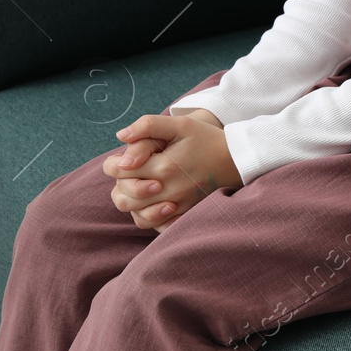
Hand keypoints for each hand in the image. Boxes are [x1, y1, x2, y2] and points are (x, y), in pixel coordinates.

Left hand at [104, 113, 240, 231]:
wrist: (236, 158)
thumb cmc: (206, 139)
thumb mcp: (180, 124)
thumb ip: (148, 125)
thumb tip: (120, 136)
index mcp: (164, 166)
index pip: (120, 171)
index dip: (113, 164)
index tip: (122, 159)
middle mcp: (168, 190)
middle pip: (123, 196)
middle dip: (121, 183)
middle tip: (132, 172)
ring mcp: (177, 206)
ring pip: (136, 215)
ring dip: (132, 202)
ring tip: (140, 187)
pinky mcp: (183, 214)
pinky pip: (154, 225)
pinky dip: (147, 216)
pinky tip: (152, 202)